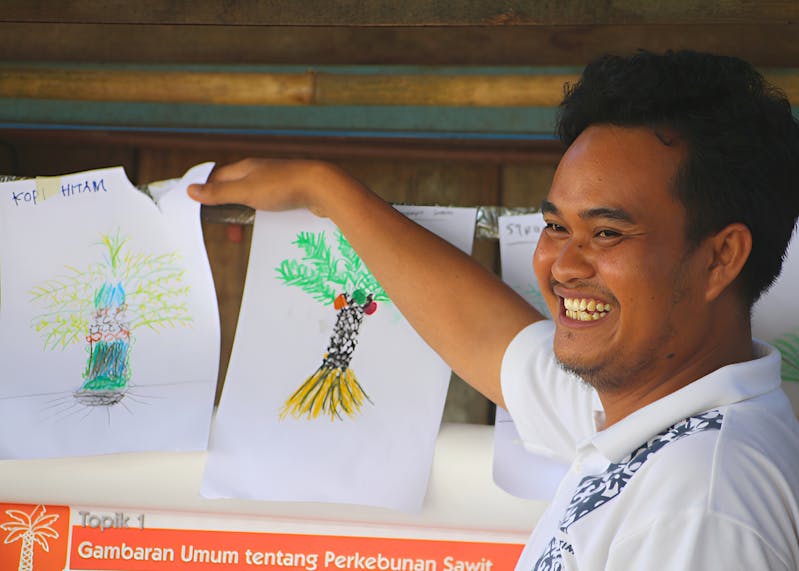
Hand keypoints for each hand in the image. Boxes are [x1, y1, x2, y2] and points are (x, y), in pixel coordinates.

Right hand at [186, 158, 357, 216]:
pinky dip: (260, 217)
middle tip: (222, 231)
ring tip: (238, 236)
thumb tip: (191, 190)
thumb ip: (219, 193)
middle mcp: (259, 172)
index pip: (216, 178)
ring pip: (251, 200)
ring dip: (242, 217)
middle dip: (224, 210)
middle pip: (233, 190)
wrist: (323, 188)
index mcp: (245, 168)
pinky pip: (268, 206)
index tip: (197, 210)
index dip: (205, 192)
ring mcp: (275, 182)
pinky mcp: (289, 194)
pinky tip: (262, 228)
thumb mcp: (246, 191)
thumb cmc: (283, 187)